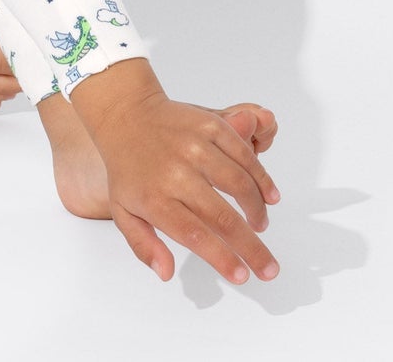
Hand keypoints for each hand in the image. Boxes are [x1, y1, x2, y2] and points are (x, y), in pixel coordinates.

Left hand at [69, 60, 280, 284]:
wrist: (125, 115)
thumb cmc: (128, 169)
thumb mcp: (123, 210)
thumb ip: (143, 245)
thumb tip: (166, 274)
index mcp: (155, 197)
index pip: (194, 235)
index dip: (222, 258)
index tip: (243, 276)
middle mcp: (176, 172)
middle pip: (223, 217)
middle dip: (252, 248)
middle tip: (269, 269)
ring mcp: (194, 145)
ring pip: (239, 184)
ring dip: (257, 210)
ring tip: (260, 225)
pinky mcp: (208, 124)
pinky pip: (243, 153)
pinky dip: (261, 177)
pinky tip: (269, 195)